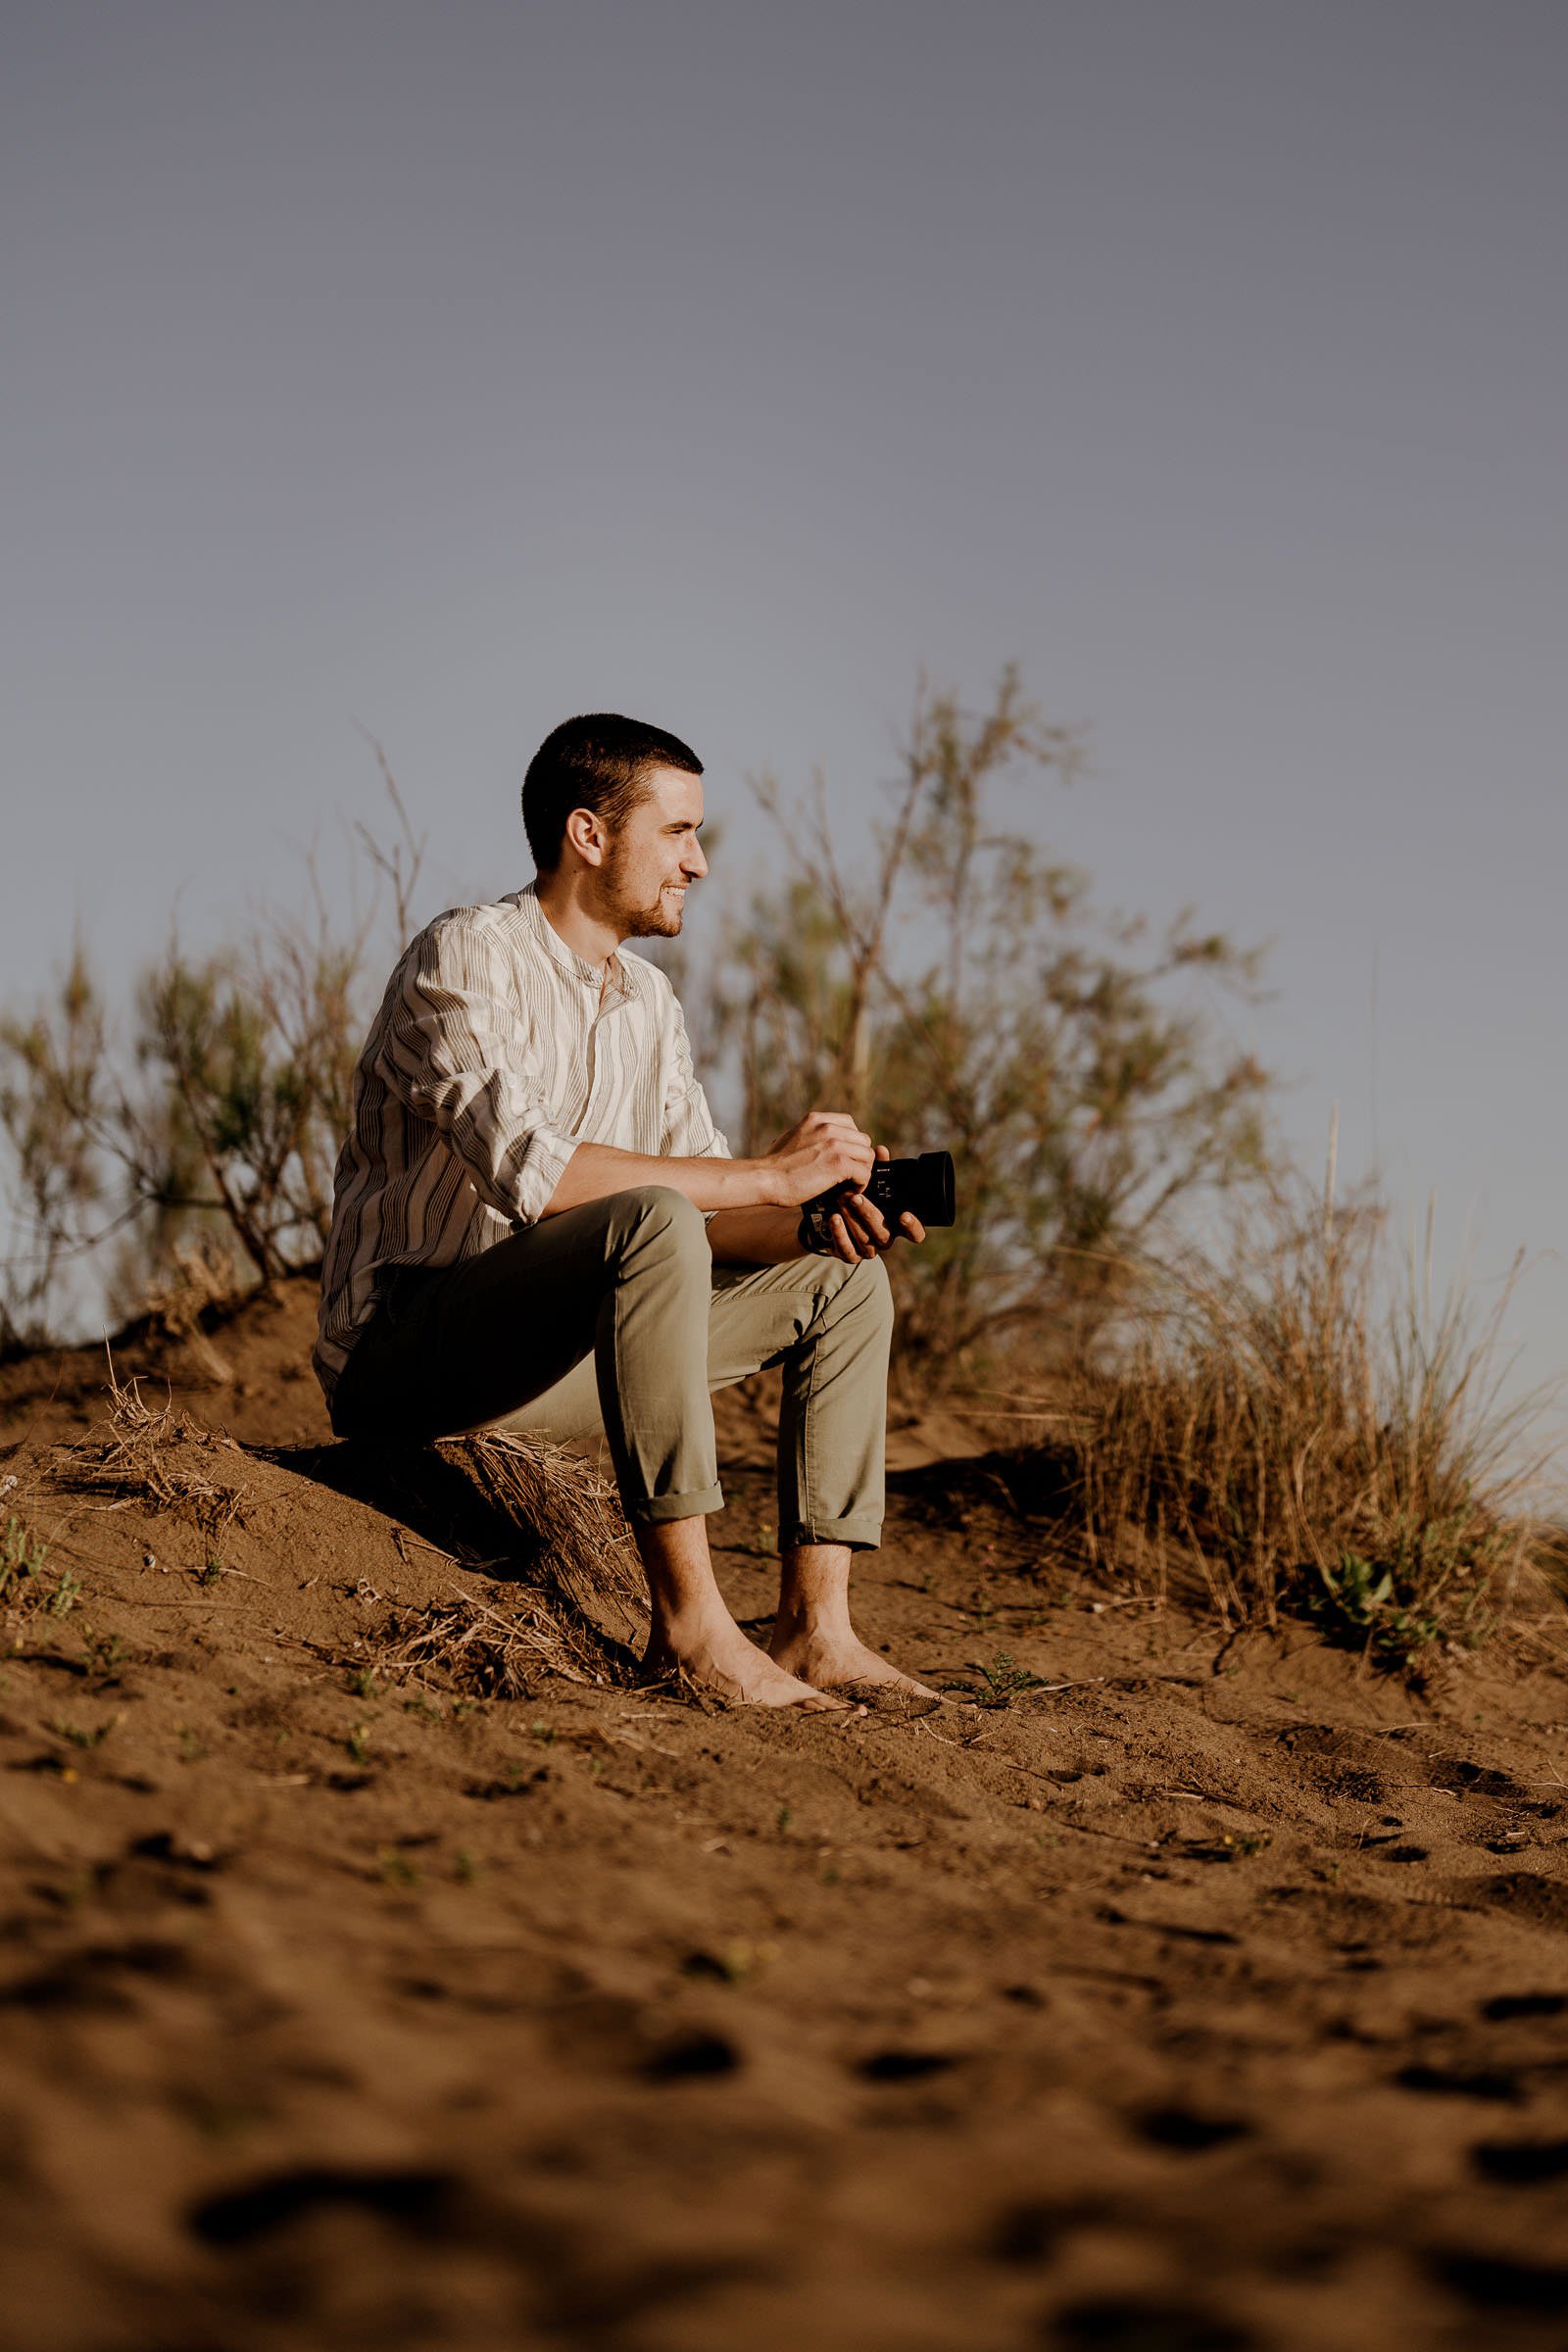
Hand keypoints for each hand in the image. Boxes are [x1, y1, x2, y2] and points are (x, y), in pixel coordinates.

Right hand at [764, 1110, 875, 1204]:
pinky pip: (864, 1173)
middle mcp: (828, 1127)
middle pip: (863, 1141)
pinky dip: (860, 1185)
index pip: (850, 1124)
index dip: (852, 1144)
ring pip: (868, 1156)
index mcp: (816, 1119)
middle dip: (860, 1159)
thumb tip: (813, 1143)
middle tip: (850, 1175)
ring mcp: (834, 1144)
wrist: (764, 1178)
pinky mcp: (839, 1164)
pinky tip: (848, 1192)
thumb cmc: (774, 1166)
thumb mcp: (790, 1138)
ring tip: (849, 1185)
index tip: (846, 1158)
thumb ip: (808, 1136)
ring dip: (862, 1172)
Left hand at [821, 1145, 926, 1264]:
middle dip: (869, 1214)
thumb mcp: (869, 1184)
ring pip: (865, 1241)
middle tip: (855, 1197)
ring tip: (841, 1200)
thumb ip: (878, 1169)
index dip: (913, 1226)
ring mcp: (868, 1249)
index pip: (916, 1233)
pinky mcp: (850, 1255)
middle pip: (884, 1234)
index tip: (904, 1214)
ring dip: (852, 1220)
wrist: (829, 1217)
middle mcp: (886, 1239)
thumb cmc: (858, 1197)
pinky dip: (840, 1233)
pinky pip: (847, 1249)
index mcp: (896, 1224)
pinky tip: (833, 1218)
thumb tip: (880, 1150)